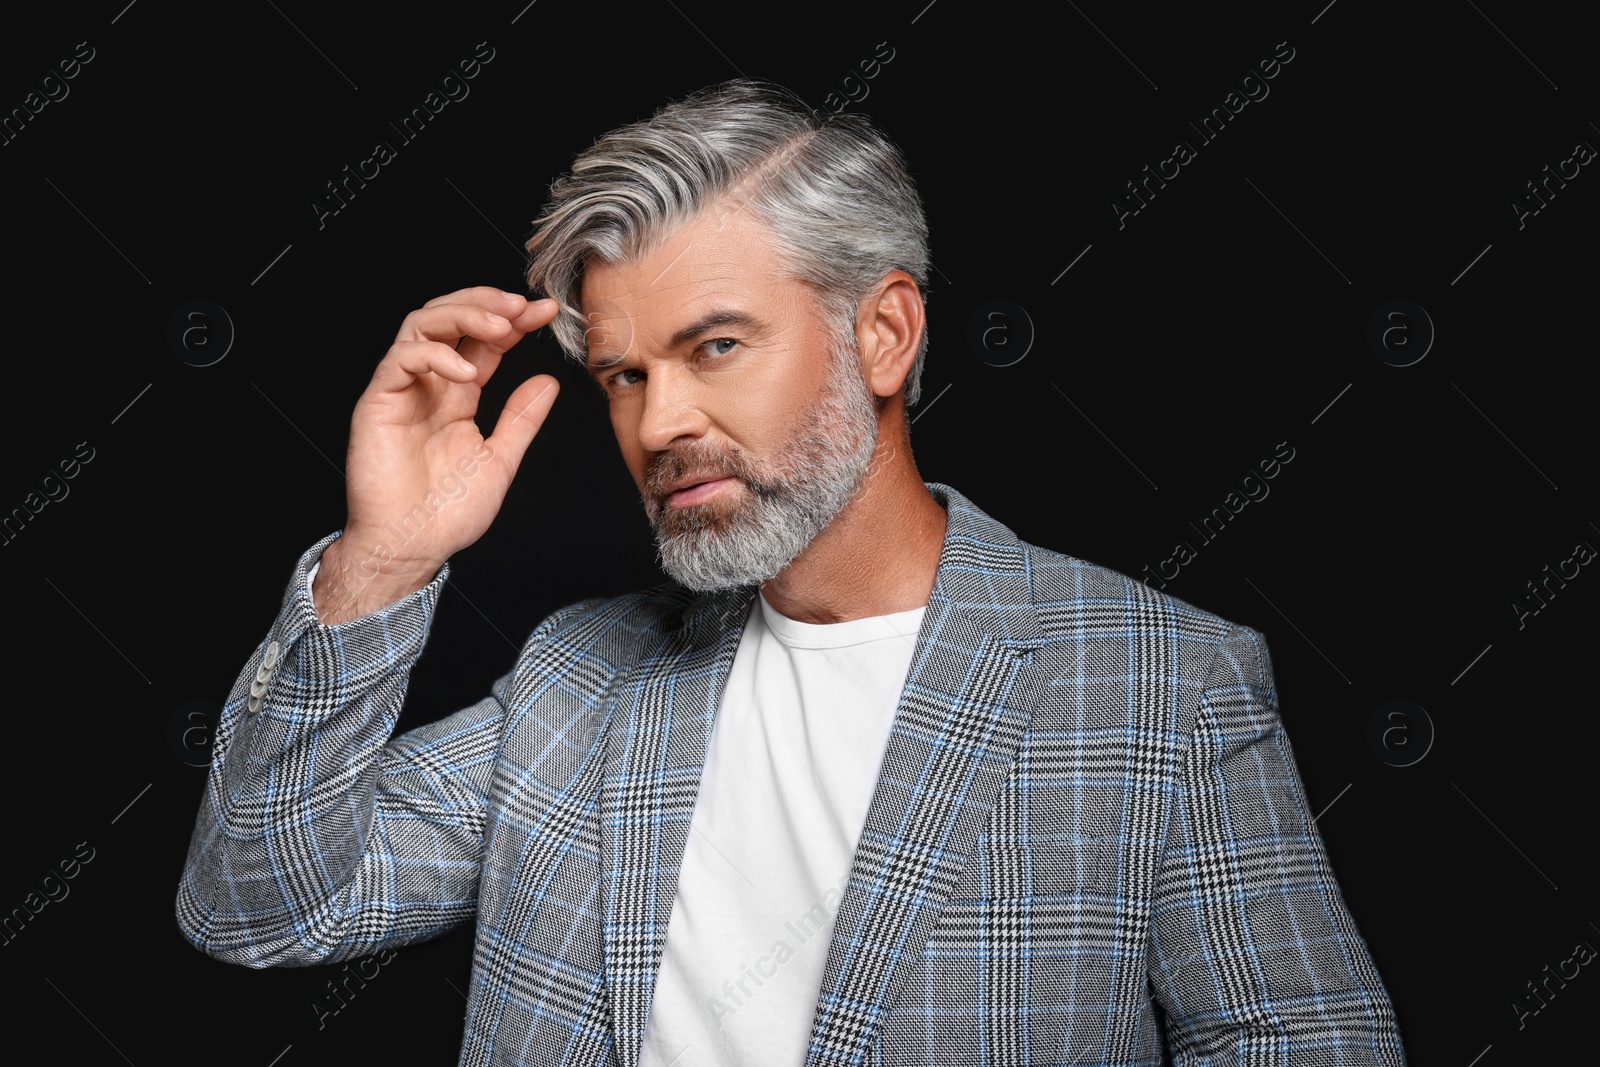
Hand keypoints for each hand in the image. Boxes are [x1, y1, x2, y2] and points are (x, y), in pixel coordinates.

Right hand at [314, 287, 560, 622]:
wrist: (411, 547)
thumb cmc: (446, 513)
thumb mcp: (499, 460)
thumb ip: (520, 420)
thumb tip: (549, 382)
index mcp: (457, 395)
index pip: (484, 342)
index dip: (514, 321)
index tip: (547, 312)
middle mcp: (429, 385)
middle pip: (451, 319)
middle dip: (487, 303)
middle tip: (524, 305)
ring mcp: (402, 389)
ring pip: (423, 325)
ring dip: (464, 315)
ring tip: (501, 325)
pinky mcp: (378, 402)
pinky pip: (402, 360)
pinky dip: (435, 355)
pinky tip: (467, 371)